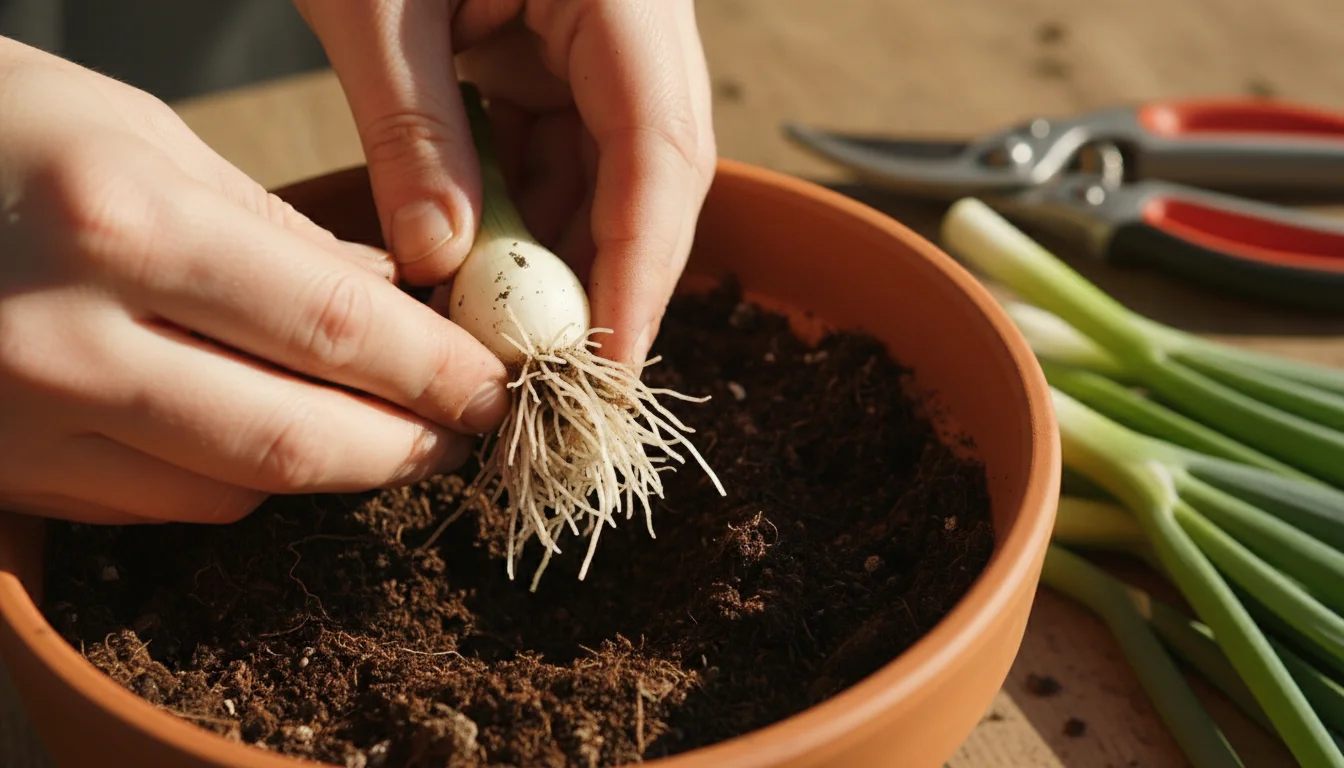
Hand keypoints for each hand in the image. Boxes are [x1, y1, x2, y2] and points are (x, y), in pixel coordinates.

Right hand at [0, 39, 509, 524]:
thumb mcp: (138, 136)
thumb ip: (268, 229)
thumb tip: (382, 294)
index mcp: (125, 226)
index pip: (335, 328)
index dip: (436, 371)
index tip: (494, 387)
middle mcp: (71, 339)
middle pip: (295, 441)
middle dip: (404, 446)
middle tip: (462, 433)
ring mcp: (27, 422)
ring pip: (232, 493)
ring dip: (330, 470)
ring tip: (385, 434)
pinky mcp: (5, 472)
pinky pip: (160, 505)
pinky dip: (238, 483)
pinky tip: (270, 437)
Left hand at [296, 0, 716, 363]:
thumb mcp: (374, 4)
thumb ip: (412, 131)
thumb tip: (441, 264)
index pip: (659, 142)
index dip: (642, 263)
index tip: (611, 358)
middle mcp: (634, 18)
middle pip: (657, 169)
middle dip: (612, 272)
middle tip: (565, 369)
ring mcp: (603, 36)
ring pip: (614, 170)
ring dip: (562, 251)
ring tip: (505, 327)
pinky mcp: (563, 51)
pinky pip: (568, 149)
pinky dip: (528, 213)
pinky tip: (483, 262)